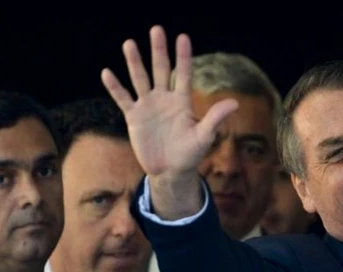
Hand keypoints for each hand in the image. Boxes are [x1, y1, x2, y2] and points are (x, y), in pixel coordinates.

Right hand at [101, 26, 236, 177]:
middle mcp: (165, 99)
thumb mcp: (204, 136)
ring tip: (129, 43)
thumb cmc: (190, 154)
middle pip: (161, 70)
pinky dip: (115, 87)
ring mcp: (149, 107)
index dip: (183, 56)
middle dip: (159, 51)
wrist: (171, 171)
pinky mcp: (134, 117)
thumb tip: (235, 102)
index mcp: (183, 102)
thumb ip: (215, 118)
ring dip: (135, 62)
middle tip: (157, 29)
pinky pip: (123, 99)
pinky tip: (107, 72)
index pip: (184, 74)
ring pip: (140, 79)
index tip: (183, 37)